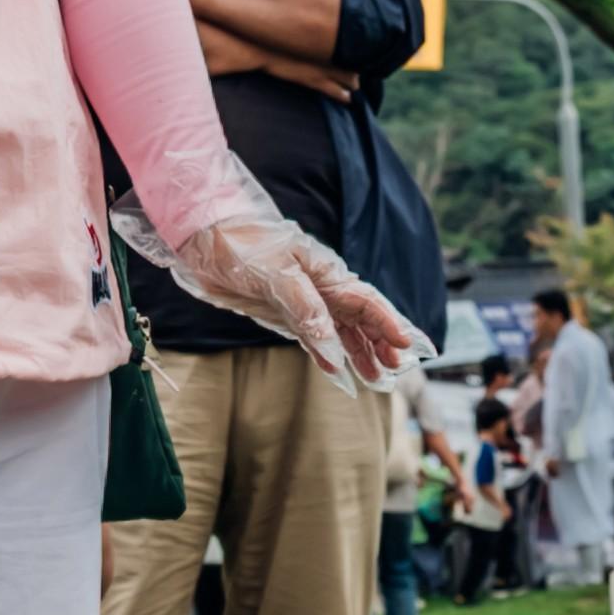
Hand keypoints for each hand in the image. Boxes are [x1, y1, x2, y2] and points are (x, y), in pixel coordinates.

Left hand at [146, 209, 431, 385]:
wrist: (205, 237)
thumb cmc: (243, 244)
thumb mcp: (276, 274)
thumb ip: (305, 309)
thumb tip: (331, 346)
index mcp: (327, 273)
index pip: (367, 302)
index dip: (389, 324)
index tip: (408, 346)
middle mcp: (321, 289)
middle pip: (361, 319)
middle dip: (381, 343)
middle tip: (396, 369)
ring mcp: (304, 303)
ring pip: (341, 331)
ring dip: (359, 353)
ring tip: (376, 377)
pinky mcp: (283, 314)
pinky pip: (314, 338)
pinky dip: (328, 355)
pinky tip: (337, 370)